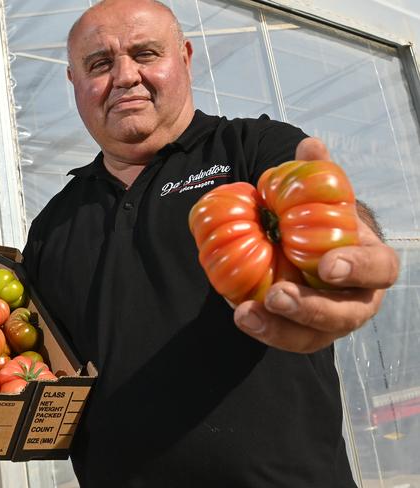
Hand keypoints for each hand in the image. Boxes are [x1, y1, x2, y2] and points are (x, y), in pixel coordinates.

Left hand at [233, 137, 399, 352]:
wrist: (309, 252)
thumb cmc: (323, 225)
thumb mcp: (323, 200)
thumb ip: (318, 176)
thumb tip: (309, 145)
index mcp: (371, 263)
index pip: (378, 269)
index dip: (358, 268)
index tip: (328, 265)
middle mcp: (355, 298)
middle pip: (345, 314)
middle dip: (311, 309)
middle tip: (277, 296)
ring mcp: (328, 321)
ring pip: (312, 336)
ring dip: (279, 328)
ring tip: (246, 314)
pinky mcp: (300, 331)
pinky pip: (285, 337)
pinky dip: (263, 329)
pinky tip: (240, 314)